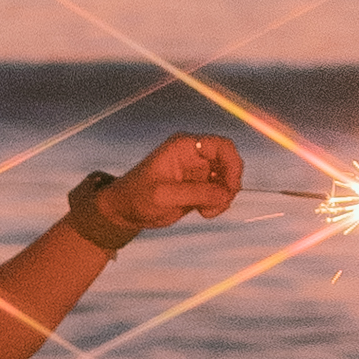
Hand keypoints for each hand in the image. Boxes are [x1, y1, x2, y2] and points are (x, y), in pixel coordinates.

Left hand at [86, 132, 241, 240]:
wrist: (125, 210)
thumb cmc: (137, 197)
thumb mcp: (164, 195)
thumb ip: (196, 193)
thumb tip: (226, 194)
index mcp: (184, 147)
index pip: (221, 146)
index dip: (233, 164)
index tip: (231, 187)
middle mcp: (194, 155)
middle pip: (229, 163)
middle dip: (229, 185)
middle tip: (219, 204)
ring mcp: (198, 171)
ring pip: (226, 180)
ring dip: (223, 198)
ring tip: (206, 212)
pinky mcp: (199, 187)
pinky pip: (220, 192)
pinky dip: (218, 204)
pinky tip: (204, 213)